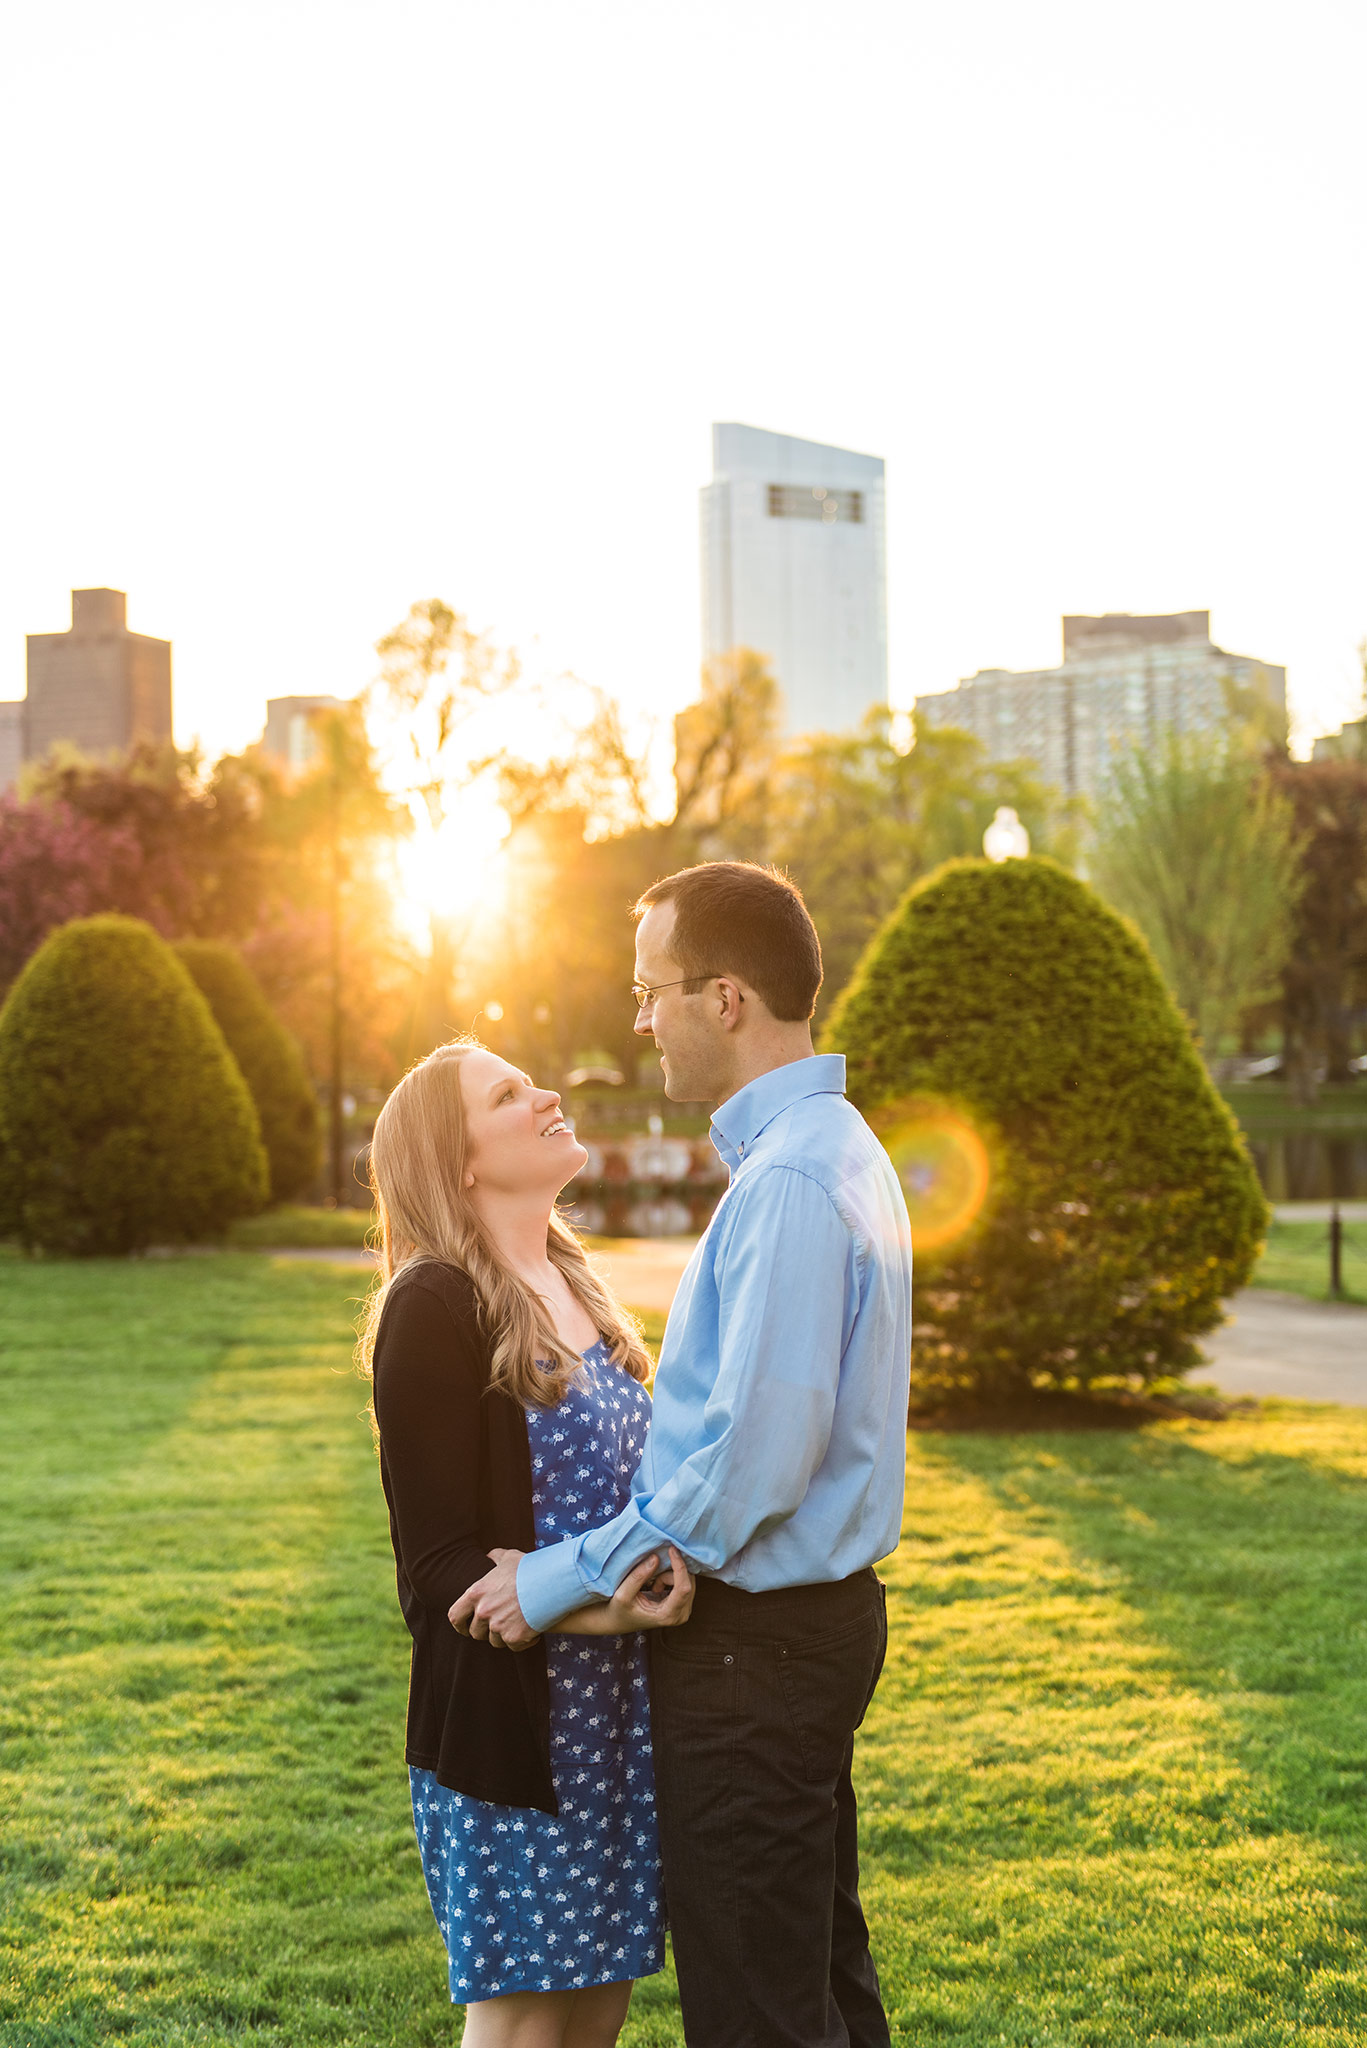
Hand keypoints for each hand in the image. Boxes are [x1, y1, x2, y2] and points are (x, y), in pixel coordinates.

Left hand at [448, 1548, 538, 1650]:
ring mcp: (498, 1626)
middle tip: (500, 1624)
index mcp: (476, 1593)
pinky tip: (532, 1631)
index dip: (459, 1624)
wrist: (551, 1582)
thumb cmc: (529, 1568)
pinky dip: (522, 1642)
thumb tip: (489, 1557)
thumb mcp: (509, 1557)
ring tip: (518, 1624)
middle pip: (475, 1632)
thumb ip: (494, 1557)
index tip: (465, 1627)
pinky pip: (513, 1647)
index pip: (455, 1616)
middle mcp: (483, 1612)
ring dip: (504, 1636)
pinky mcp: (514, 1637)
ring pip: (494, 1641)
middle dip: (486, 1631)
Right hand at [558, 1547, 694, 1635]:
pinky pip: (685, 1583)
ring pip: (687, 1580)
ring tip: (653, 1585)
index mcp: (667, 1615)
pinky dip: (670, 1579)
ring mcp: (684, 1611)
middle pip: (687, 1582)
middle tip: (651, 1577)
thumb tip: (656, 1558)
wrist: (620, 1621)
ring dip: (669, 1576)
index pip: (683, 1588)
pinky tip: (658, 1587)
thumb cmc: (619, 1610)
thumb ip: (639, 1576)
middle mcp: (681, 1615)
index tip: (672, 1549)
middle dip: (670, 1572)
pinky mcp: (683, 1605)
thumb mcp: (623, 1594)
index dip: (680, 1566)